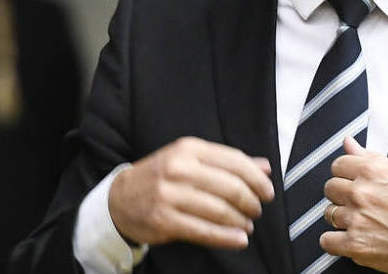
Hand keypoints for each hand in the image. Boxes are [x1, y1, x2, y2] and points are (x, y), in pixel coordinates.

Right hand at [109, 136, 272, 248]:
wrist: (120, 199)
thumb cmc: (161, 177)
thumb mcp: (190, 160)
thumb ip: (226, 162)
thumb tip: (264, 166)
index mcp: (188, 148)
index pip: (234, 161)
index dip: (257, 179)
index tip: (268, 191)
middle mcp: (178, 168)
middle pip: (230, 186)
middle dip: (251, 202)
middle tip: (256, 210)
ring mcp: (169, 194)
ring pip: (220, 210)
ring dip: (241, 221)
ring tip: (246, 226)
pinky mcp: (164, 220)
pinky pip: (204, 231)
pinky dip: (226, 238)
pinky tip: (239, 240)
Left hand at [321, 137, 387, 273]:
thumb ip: (371, 157)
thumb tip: (349, 143)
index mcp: (372, 171)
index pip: (337, 165)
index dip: (346, 175)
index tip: (352, 182)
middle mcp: (362, 193)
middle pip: (330, 188)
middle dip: (343, 195)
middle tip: (360, 204)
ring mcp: (357, 220)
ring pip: (329, 213)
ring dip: (342, 218)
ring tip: (362, 221)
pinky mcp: (357, 245)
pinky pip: (327, 241)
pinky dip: (336, 241)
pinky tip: (350, 238)